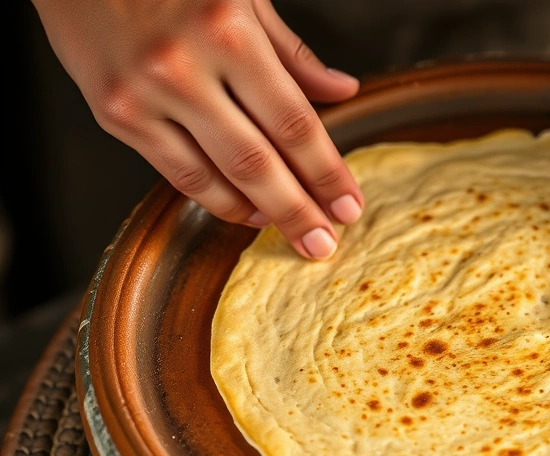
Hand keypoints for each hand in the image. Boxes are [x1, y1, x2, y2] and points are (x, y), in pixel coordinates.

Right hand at [31, 0, 364, 259]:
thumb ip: (292, 52)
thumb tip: (341, 91)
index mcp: (228, 32)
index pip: (293, 122)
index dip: (326, 171)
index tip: (348, 204)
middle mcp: (184, 67)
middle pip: (258, 161)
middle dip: (299, 210)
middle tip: (324, 243)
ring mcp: (144, 95)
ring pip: (215, 176)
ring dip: (259, 212)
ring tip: (290, 231)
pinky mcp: (113, 113)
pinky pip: (175, 172)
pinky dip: (214, 198)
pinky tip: (245, 210)